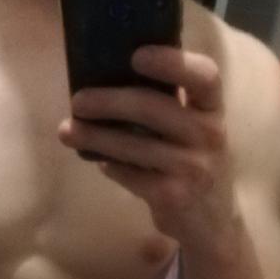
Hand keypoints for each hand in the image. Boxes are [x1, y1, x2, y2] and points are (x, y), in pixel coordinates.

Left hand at [57, 45, 236, 242]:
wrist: (211, 222)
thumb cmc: (192, 163)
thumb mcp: (193, 130)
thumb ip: (168, 105)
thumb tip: (106, 79)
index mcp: (213, 109)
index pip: (204, 76)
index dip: (172, 62)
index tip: (136, 56)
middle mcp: (209, 135)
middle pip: (153, 108)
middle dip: (109, 101)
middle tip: (77, 100)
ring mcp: (193, 168)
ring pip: (134, 145)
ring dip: (95, 137)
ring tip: (66, 131)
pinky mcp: (173, 196)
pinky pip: (129, 174)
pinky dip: (109, 166)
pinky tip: (97, 161)